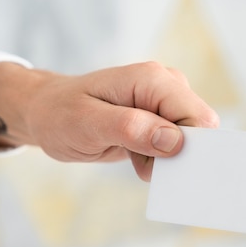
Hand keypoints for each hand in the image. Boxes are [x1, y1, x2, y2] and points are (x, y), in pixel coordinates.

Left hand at [0, 61, 218, 179]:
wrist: (46, 112)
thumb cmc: (60, 115)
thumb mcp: (88, 125)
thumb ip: (131, 129)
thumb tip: (174, 141)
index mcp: (152, 79)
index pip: (198, 117)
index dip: (190, 147)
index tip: (164, 166)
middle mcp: (165, 86)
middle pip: (199, 129)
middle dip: (178, 155)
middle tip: (142, 164)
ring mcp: (164, 102)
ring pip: (190, 141)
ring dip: (165, 160)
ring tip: (134, 158)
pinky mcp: (160, 118)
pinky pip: (176, 146)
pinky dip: (159, 160)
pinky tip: (135, 158)